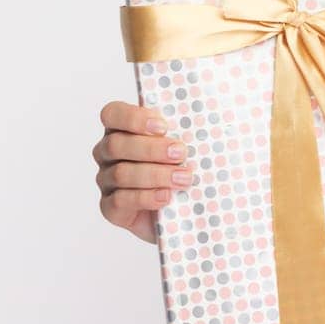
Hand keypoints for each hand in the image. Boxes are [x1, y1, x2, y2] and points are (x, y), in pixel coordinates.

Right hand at [93, 100, 193, 244]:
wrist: (183, 212)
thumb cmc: (184, 168)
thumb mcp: (187, 145)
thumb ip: (189, 127)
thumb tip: (218, 111)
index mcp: (122, 130)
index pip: (113, 113)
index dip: (133, 118)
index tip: (163, 126)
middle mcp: (108, 153)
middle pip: (116, 144)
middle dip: (151, 149)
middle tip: (181, 153)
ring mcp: (106, 181)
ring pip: (121, 173)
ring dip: (155, 174)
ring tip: (183, 178)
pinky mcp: (111, 208)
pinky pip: (120, 201)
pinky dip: (145, 198)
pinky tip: (166, 197)